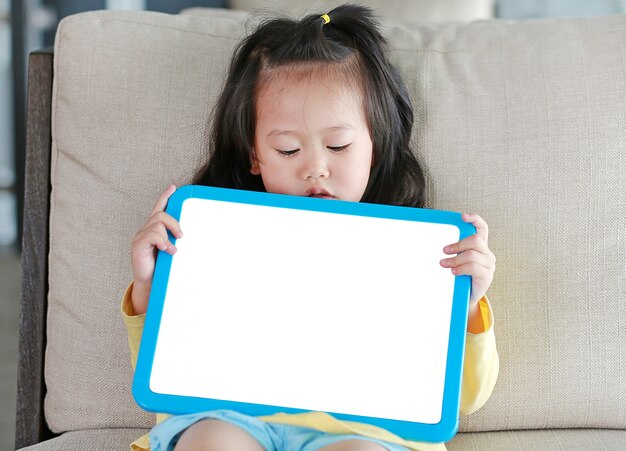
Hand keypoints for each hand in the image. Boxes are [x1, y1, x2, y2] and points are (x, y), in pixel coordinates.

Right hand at [130, 184, 182, 313]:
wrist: (149, 282)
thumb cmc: (161, 265)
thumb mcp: (171, 249)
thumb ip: (175, 240)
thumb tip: (188, 235)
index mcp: (154, 229)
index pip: (159, 208)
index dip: (165, 197)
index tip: (174, 188)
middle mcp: (146, 230)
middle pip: (160, 214)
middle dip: (174, 222)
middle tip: (181, 236)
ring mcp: (140, 236)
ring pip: (157, 224)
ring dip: (168, 235)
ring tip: (172, 249)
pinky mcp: (137, 245)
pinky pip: (152, 235)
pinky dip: (162, 241)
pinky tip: (166, 250)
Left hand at [440, 213, 495, 305]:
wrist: (465, 298)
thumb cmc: (460, 277)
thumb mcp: (456, 261)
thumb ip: (452, 251)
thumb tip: (437, 245)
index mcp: (480, 246)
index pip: (482, 228)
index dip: (474, 219)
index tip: (463, 216)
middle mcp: (487, 253)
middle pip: (475, 240)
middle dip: (458, 244)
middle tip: (444, 250)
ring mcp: (488, 265)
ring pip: (472, 254)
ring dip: (455, 259)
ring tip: (444, 264)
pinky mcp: (487, 276)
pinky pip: (473, 267)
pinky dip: (461, 268)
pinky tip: (453, 272)